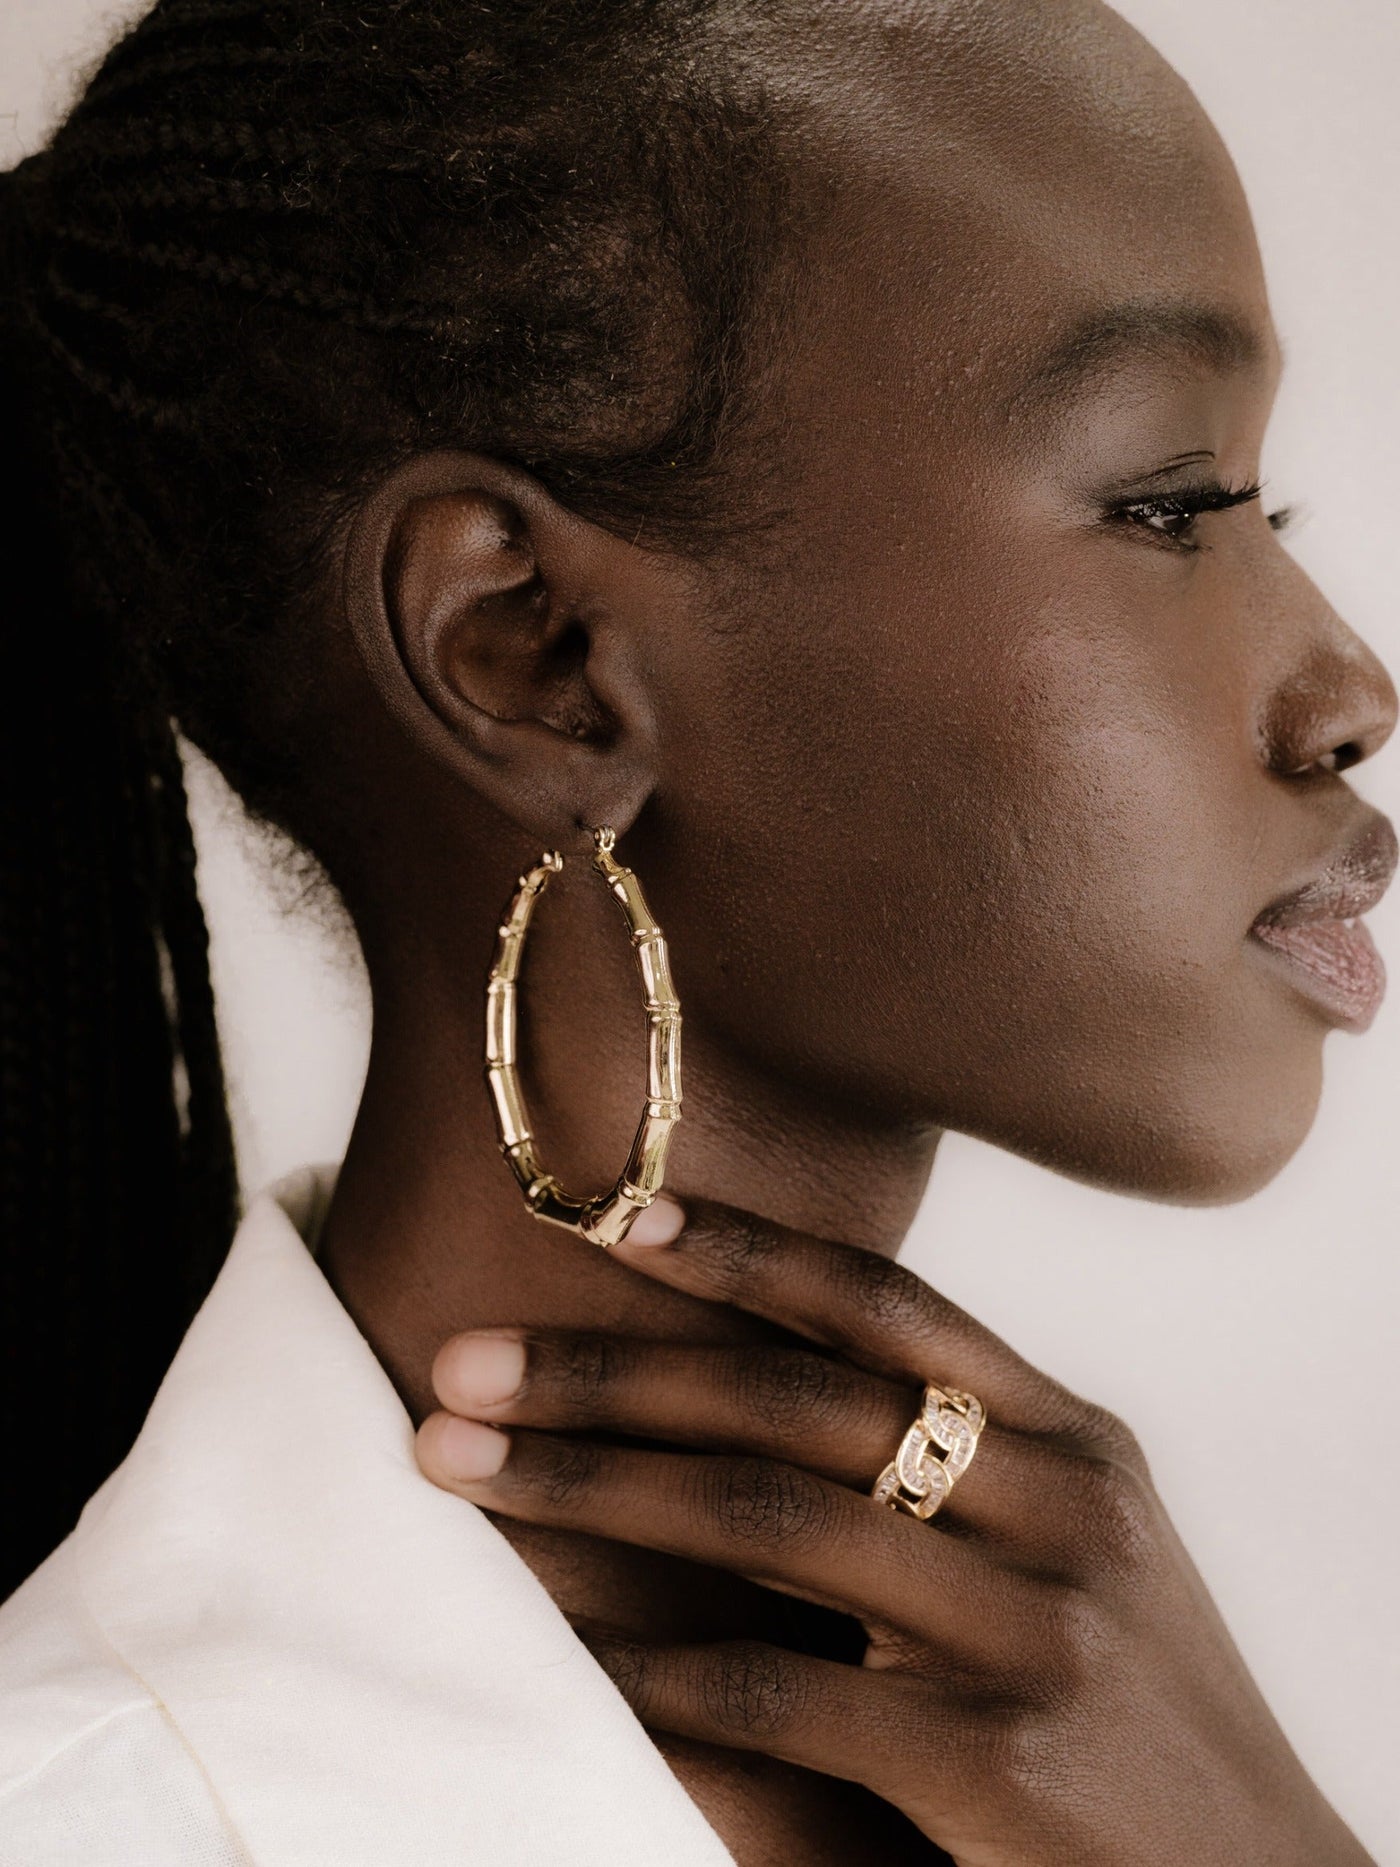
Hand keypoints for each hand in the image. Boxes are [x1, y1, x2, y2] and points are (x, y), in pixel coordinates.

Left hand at [415, 1198, 1372, 1866]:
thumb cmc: (1142, 1724)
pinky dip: (661, 1667)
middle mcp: (1064, 1506)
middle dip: (608, 1371)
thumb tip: (773, 1403)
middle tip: (462, 1361)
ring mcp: (1038, 1628)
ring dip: (591, 1486)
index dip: (744, 1250)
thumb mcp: (1087, 1559)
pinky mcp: (1001, 1760)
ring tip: (461, 1467)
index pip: (886, 1306)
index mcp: (1080, 1442)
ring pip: (766, 1517)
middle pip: (793, 1398)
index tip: (614, 1215)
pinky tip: (576, 1654)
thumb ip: (972, 1469)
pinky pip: (782, 1690)